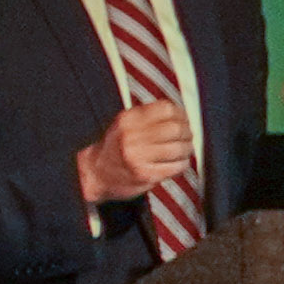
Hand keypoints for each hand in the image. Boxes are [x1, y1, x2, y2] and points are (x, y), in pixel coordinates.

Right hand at [74, 99, 196, 206]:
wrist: (95, 174)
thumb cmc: (116, 149)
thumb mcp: (125, 125)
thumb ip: (148, 117)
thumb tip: (181, 114)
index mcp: (128, 119)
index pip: (166, 109)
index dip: (181, 115)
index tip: (184, 121)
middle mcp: (131, 136)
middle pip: (176, 128)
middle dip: (187, 133)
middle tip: (187, 137)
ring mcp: (138, 156)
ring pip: (179, 148)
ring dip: (187, 150)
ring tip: (184, 151)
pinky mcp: (145, 175)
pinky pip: (177, 166)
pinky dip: (183, 164)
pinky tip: (178, 163)